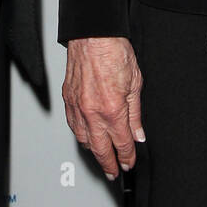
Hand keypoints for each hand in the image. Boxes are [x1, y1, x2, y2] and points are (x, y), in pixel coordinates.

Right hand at [62, 36, 143, 179]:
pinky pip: (73, 125)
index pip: (122, 144)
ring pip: (84, 140)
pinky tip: (86, 136)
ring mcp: (77, 106)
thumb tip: (138, 134)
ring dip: (93, 151)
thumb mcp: (136, 83)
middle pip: (100, 149)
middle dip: (108, 164)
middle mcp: (92, 112)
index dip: (127, 157)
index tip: (129, 163)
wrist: (92, 35)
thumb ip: (136, 114)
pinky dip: (80, 134)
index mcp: (112, 110)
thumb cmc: (113, 51)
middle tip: (113, 172)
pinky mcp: (68, 99)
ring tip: (101, 156)